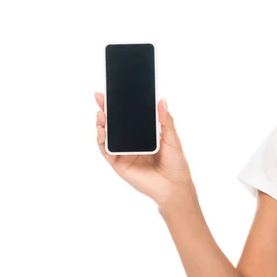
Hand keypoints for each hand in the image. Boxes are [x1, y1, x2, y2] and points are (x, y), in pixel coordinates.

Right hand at [94, 92, 192, 206]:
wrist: (174, 186)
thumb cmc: (176, 163)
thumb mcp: (172, 138)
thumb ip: (165, 120)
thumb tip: (162, 99)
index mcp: (143, 133)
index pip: (129, 115)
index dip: (121, 104)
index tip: (114, 91)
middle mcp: (131, 141)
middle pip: (115, 123)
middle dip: (106, 109)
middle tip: (100, 96)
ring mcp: (123, 152)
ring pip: (107, 135)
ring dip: (101, 123)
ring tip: (101, 113)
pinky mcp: (118, 164)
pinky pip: (105, 150)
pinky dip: (101, 140)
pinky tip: (101, 130)